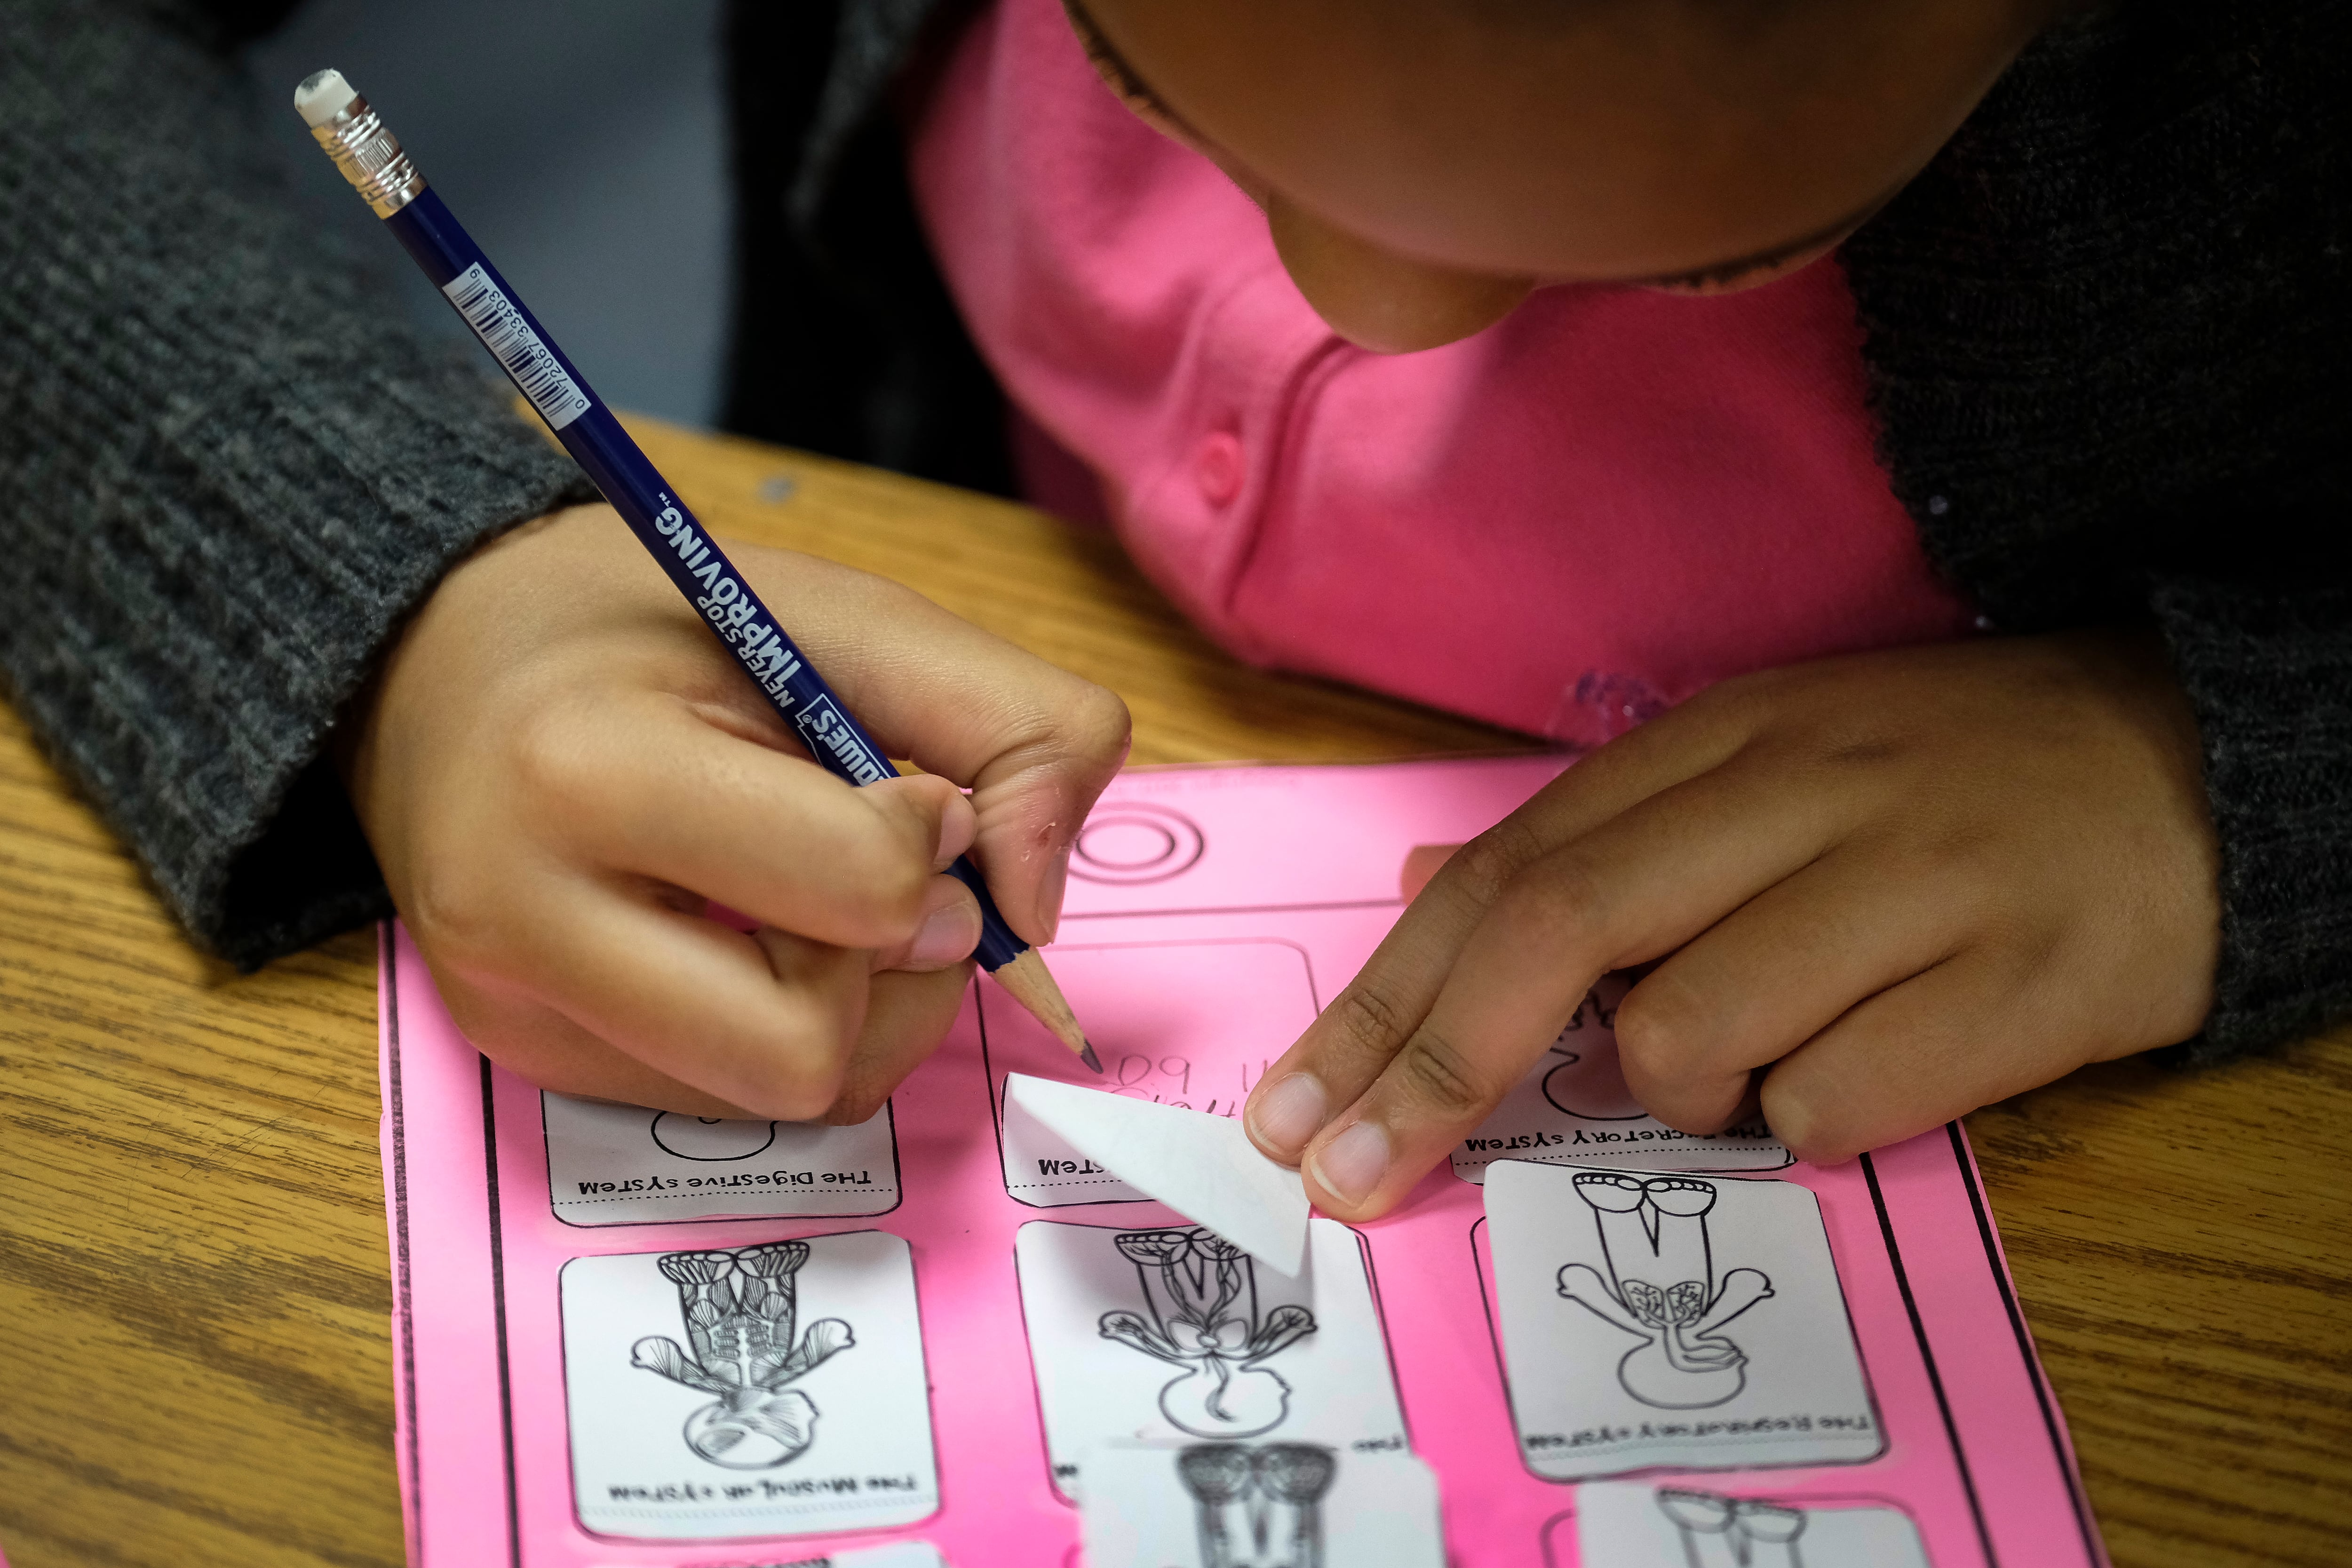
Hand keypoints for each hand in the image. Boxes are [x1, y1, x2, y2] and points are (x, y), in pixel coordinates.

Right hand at [339, 504, 1129, 1121]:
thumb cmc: (653, 630)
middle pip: (811, 1048)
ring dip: (863, 1010)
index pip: (858, 891)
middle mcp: (525, 917)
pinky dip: (798, 1031)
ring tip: (821, 901)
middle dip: (897, 964)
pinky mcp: (529, 1062)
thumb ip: (1009, 720)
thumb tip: (1037, 899)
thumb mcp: (848, 616)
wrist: (446, 664)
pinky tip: (759, 937)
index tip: (914, 789)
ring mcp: (518, 1009)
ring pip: (788, 1097)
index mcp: (589, 770)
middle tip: (880, 872)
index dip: (935, 843)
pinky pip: (740, 1108)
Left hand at [1243, 630, 2219, 1215]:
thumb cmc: (1940, 780)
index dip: (1387, 1003)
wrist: (2193, 758)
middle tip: (1348, 1176)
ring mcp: (1913, 884)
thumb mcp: (1757, 766)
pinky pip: (1845, 1100)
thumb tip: (1419, 891)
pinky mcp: (2021, 981)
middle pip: (1559, 935)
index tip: (1298, 1110)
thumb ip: (1593, 835)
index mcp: (1721, 740)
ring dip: (1675, 1088)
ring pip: (1697, 1033)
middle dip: (1430, 1071)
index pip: (1507, 875)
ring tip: (1749, 1060)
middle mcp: (1800, 795)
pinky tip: (1864, 1066)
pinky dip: (1816, 1116)